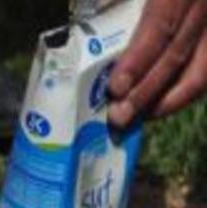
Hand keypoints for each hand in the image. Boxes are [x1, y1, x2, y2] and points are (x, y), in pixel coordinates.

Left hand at [108, 0, 206, 126]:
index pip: (160, 28)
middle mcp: (205, 5)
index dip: (138, 60)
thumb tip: (93, 18)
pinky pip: (206, 66)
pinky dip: (187, 88)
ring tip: (141, 116)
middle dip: (147, 90)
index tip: (116, 87)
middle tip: (119, 116)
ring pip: (202, 68)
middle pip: (178, 54)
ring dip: (170, 98)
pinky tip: (162, 102)